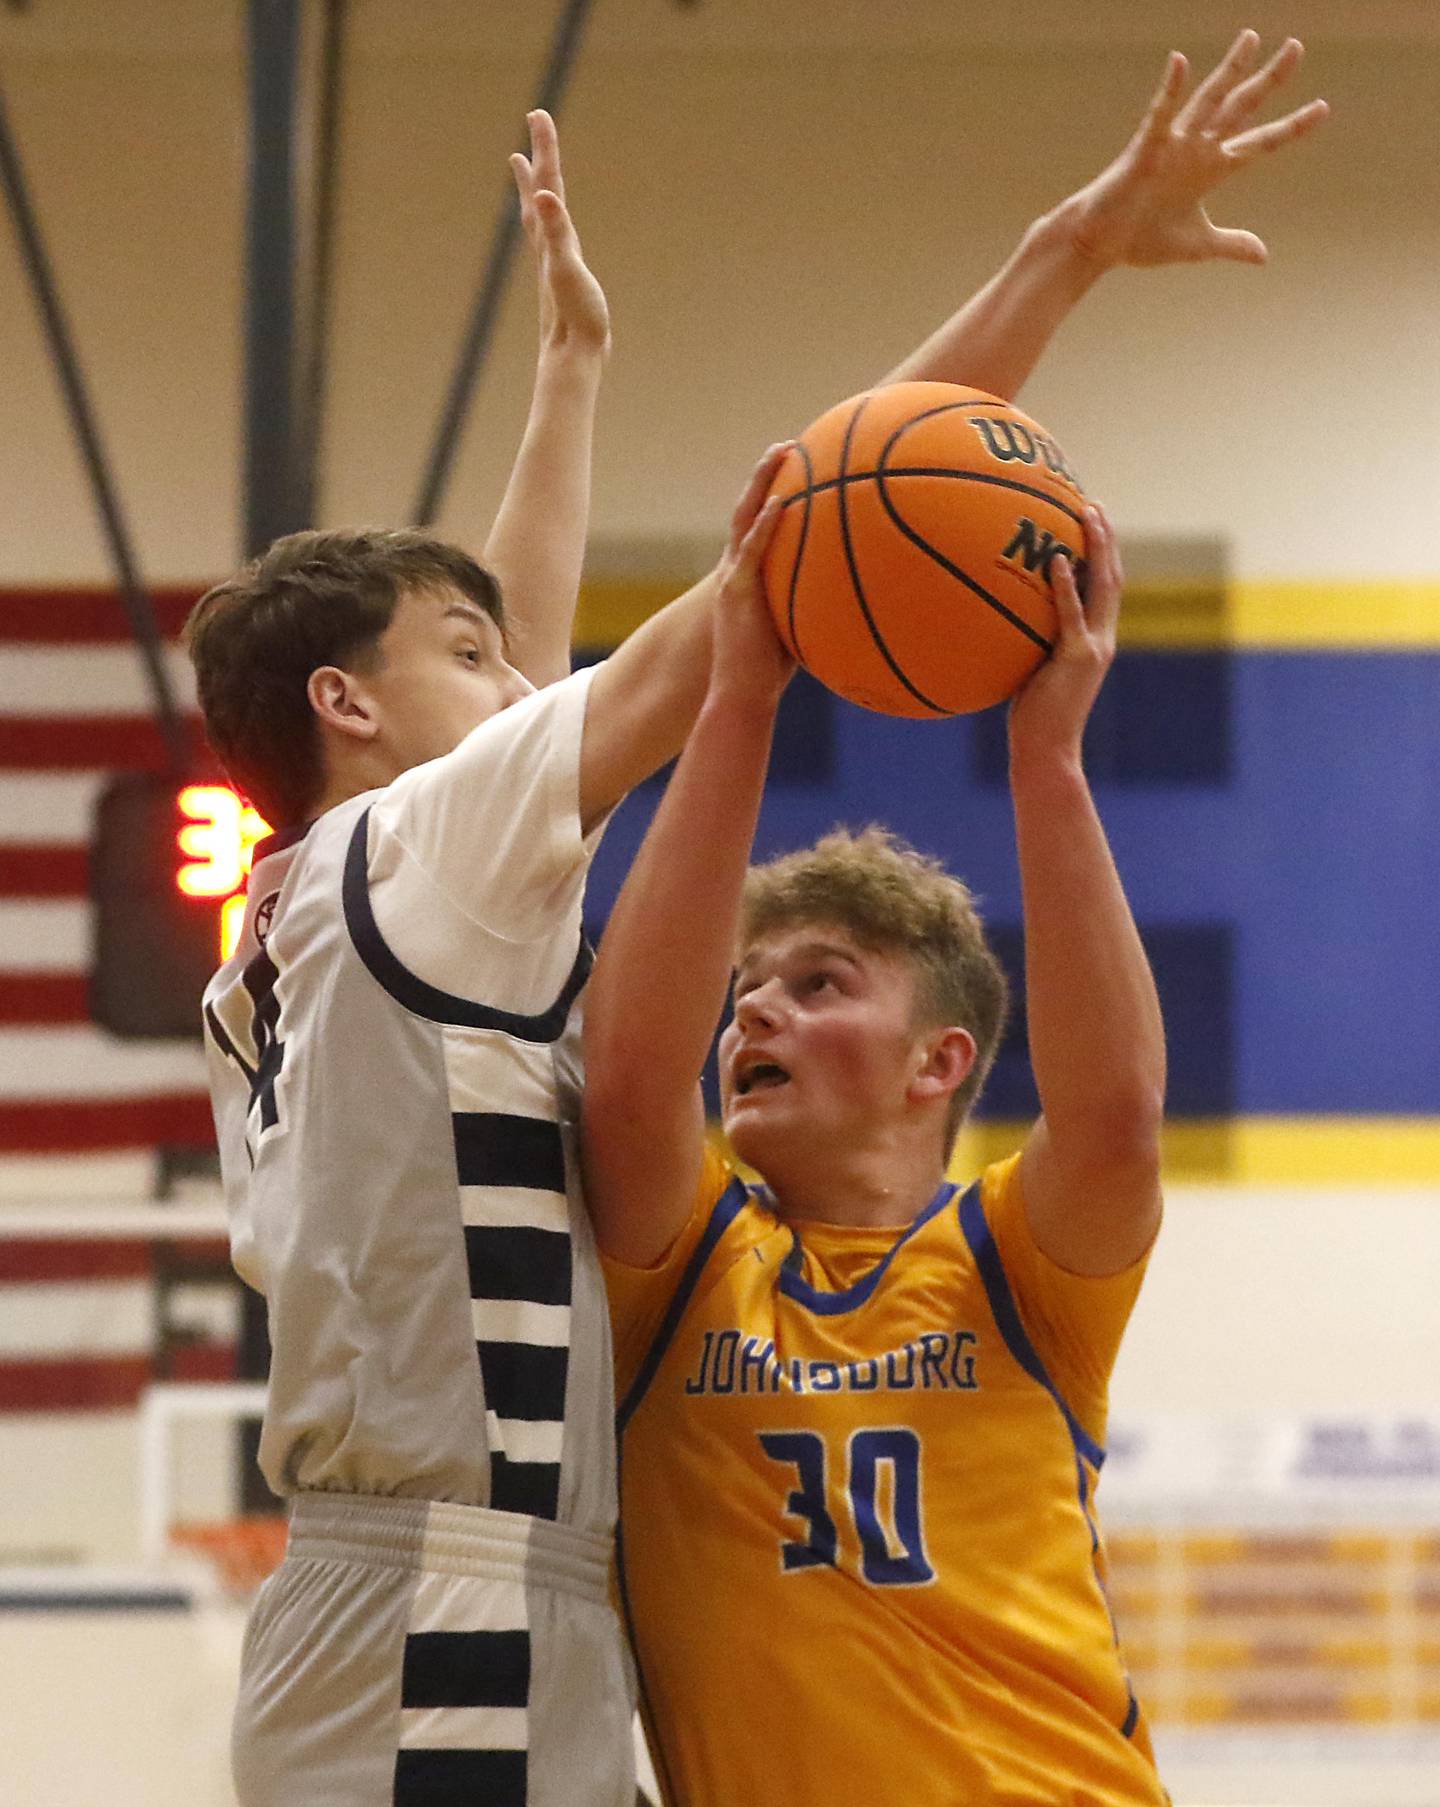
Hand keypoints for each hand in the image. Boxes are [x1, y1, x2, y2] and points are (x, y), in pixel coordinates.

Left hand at [511, 109, 610, 355]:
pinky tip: (548, 228)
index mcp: (551, 239)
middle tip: (534, 122)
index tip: (539, 114)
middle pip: (539, 191)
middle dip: (539, 156)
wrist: (572, 359)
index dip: (546, 148)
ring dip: (532, 188)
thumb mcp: (567, 268)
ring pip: (539, 215)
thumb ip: (555, 232)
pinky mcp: (560, 280)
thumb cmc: (575, 317)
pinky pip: (550, 239)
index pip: (547, 183)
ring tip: (524, 168)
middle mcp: (547, 246)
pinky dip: (547, 222)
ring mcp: (552, 263)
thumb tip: (542, 196)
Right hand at [710, 445, 794, 705]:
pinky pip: (751, 550)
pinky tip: (783, 502)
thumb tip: (857, 600)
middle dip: (768, 474)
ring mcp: (734, 579)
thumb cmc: (769, 676)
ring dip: (763, 483)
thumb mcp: (797, 631)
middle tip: (789, 444)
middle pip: (750, 509)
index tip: (798, 467)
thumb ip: (817, 609)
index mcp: (749, 578)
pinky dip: (765, 525)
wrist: (740, 695)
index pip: (761, 526)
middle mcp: (737, 571)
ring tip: (781, 452)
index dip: (775, 494)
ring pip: (745, 517)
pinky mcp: (736, 592)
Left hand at [1008, 504, 1121, 761]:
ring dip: (1098, 547)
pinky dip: (1067, 587)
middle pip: (1112, 577)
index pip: (1104, 589)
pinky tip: (1058, 560)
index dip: (1102, 554)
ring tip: (1087, 513)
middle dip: (1106, 538)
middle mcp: (1101, 639)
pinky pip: (1071, 615)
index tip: (1091, 522)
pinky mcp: (1077, 659)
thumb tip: (997, 618)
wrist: (1047, 751)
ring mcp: (1093, 647)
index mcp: (1094, 641)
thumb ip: (1027, 644)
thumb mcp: (1030, 673)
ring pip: (1103, 586)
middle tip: (1094, 504)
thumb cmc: (1032, 720)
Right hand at [1055, 31, 1328, 269]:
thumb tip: (1263, 255)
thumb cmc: (1141, 240)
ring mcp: (1174, 144)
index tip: (1322, 109)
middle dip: (1270, 80)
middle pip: (1242, 107)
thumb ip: (1232, 244)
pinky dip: (1168, 90)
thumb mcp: (1199, 245)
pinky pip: (1160, 114)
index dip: (1291, 127)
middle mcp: (1197, 149)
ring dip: (1230, 70)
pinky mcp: (1146, 148)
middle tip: (1296, 48)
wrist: (1100, 244)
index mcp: (1211, 169)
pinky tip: (1179, 62)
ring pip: (1209, 100)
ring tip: (1252, 38)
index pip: (1260, 143)